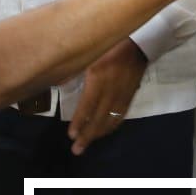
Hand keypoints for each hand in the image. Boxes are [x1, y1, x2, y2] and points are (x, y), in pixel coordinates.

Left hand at [67, 39, 146, 155]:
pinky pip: (120, 116)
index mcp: (98, 79)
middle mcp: (110, 91)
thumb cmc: (109, 46)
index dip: (79, 122)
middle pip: (98, 118)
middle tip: (77, 149)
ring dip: (98, 134)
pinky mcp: (129, 97)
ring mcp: (121, 95)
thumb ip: (74, 69)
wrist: (138, 44)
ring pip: (109, 120)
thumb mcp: (89, 54)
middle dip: (87, 136)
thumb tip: (57, 82)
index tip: (71, 135)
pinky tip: (104, 132)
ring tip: (86, 143)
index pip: (87, 106)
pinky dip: (111, 127)